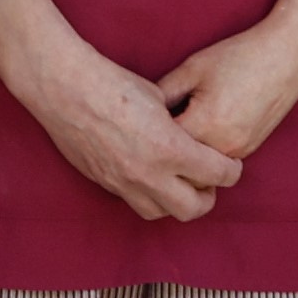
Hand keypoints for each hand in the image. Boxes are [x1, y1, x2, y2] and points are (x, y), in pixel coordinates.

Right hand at [21, 38, 243, 224]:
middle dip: (207, 197)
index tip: (231, 164)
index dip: (231, 170)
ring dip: (175, 202)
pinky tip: (150, 176)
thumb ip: (180, 124)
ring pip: (161, 213)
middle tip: (209, 181)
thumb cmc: (113, 85)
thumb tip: (192, 133)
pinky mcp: (104, 183)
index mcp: (171, 149)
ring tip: (179, 183)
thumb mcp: (160, 97)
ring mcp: (124, 183)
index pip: (218, 174)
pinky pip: (133, 201)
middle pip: (193, 208)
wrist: (66, 91)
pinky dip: (148, 195)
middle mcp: (149, 174)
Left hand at [157, 1, 297, 167]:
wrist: (289, 55)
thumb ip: (163, 92)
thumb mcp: (193, 68)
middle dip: (165, 147)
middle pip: (179, 161)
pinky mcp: (249, 149)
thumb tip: (141, 112)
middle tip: (150, 129)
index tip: (138, 122)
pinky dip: (205, 148)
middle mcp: (222, 146)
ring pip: (199, 164)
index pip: (161, 144)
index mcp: (204, 125)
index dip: (146, 132)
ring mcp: (239, 151)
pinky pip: (217, 157)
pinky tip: (201, 125)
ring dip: (186, 151)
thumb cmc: (240, 56)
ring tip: (176, 126)